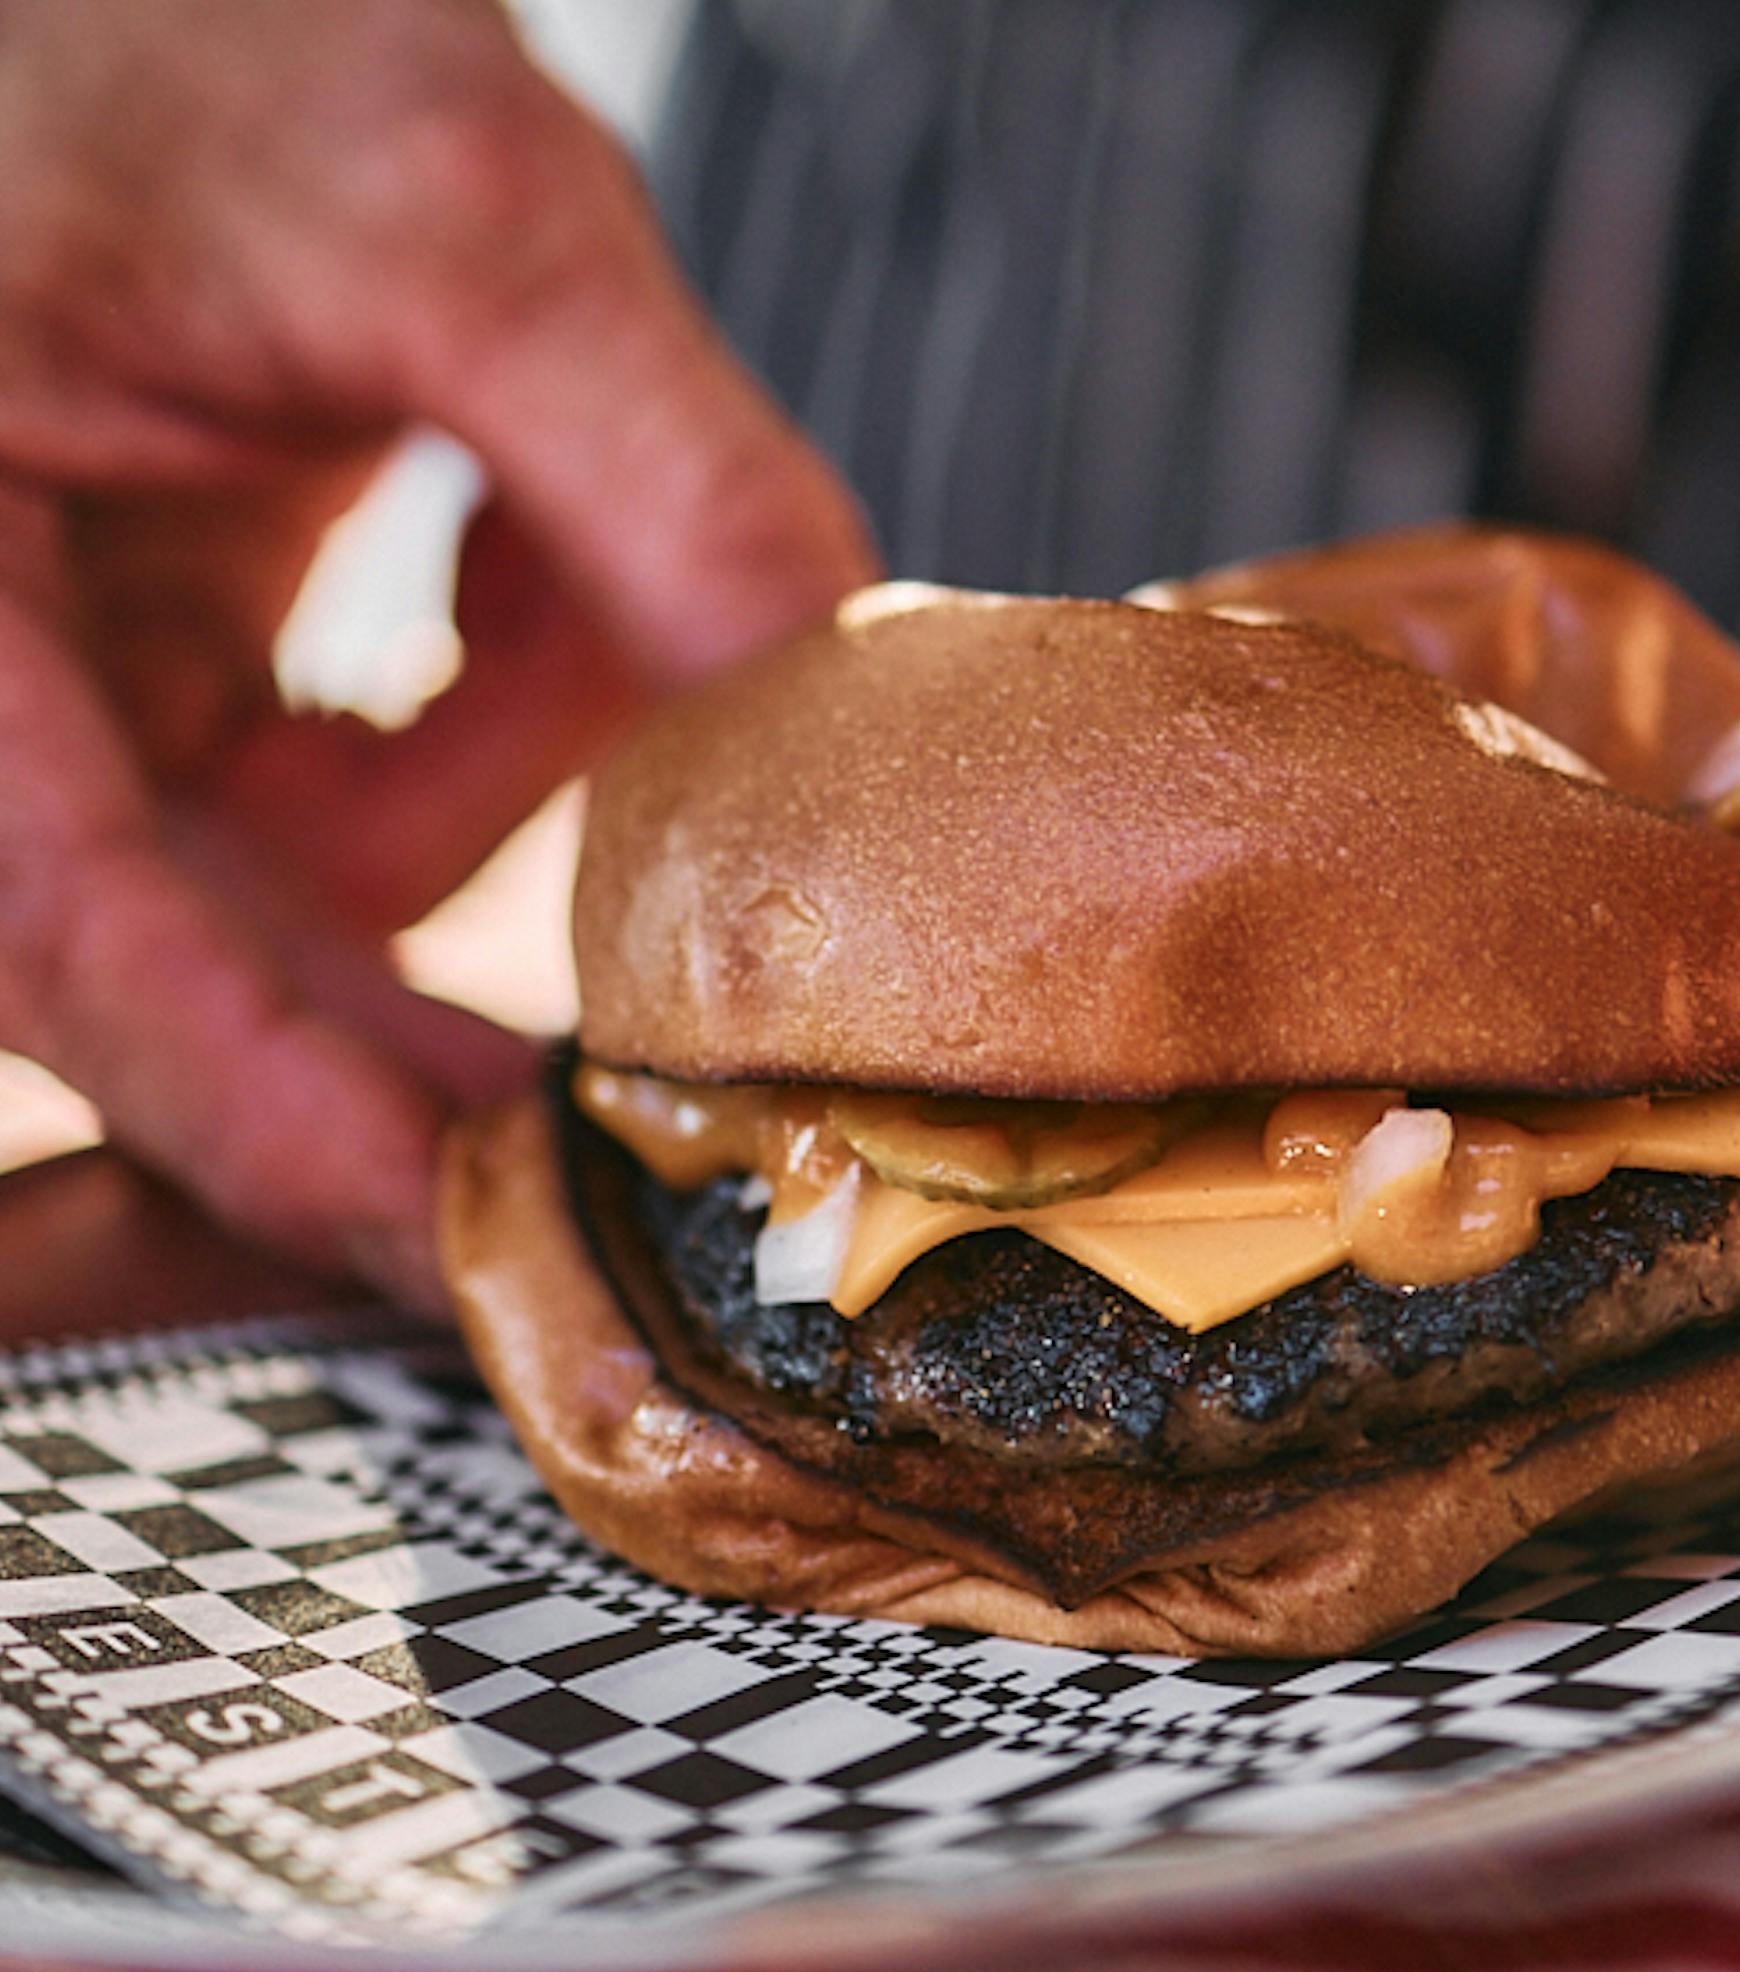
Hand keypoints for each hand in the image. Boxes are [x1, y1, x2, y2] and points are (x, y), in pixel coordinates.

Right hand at [0, 0, 877, 1305]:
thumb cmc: (167, 5)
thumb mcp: (444, 198)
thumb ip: (648, 475)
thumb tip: (816, 714)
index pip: (63, 941)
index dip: (268, 1119)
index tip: (459, 1235)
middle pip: (173, 948)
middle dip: (426, 1005)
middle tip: (641, 1092)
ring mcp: (36, 656)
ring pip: (278, 866)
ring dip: (490, 790)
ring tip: (597, 654)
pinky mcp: (137, 632)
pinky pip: (318, 770)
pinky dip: (472, 712)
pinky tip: (534, 603)